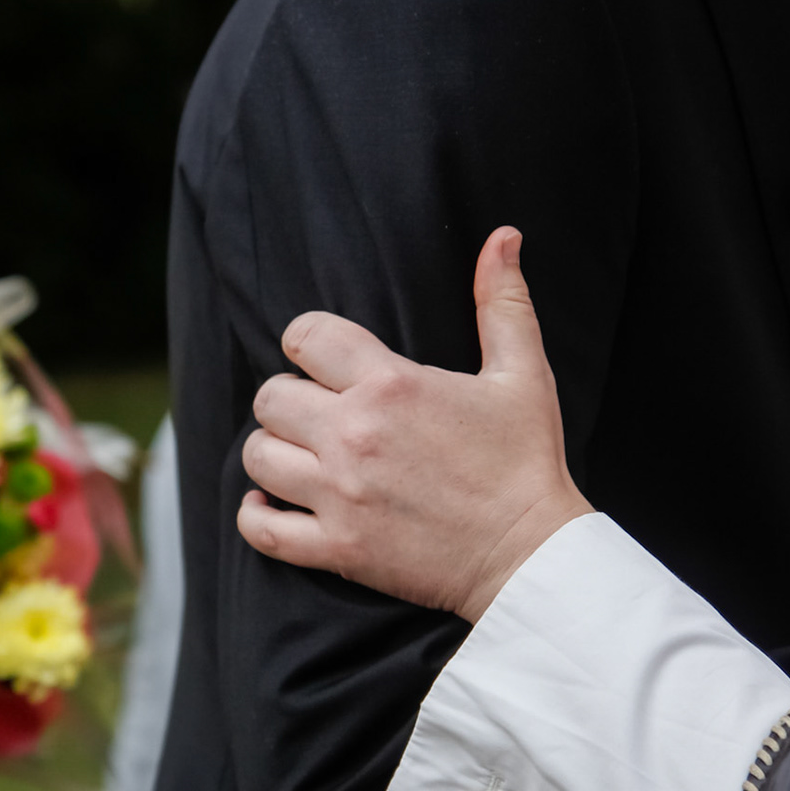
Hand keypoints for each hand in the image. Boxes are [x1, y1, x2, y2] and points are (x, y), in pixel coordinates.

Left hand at [236, 227, 591, 621]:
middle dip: (290, 398)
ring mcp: (340, 495)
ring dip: (273, 452)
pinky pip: (262, 530)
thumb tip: (503, 236)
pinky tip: (271, 504)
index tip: (325, 361)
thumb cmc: (527, 462)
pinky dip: (257, 516)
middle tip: (319, 412)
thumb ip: (503, 302)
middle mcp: (354, 435)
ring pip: (257, 457)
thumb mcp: (523, 373)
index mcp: (391, 385)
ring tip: (300, 455)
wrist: (532, 555)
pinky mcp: (338, 547)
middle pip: (271, 397)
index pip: (305, 337)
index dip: (309, 343)